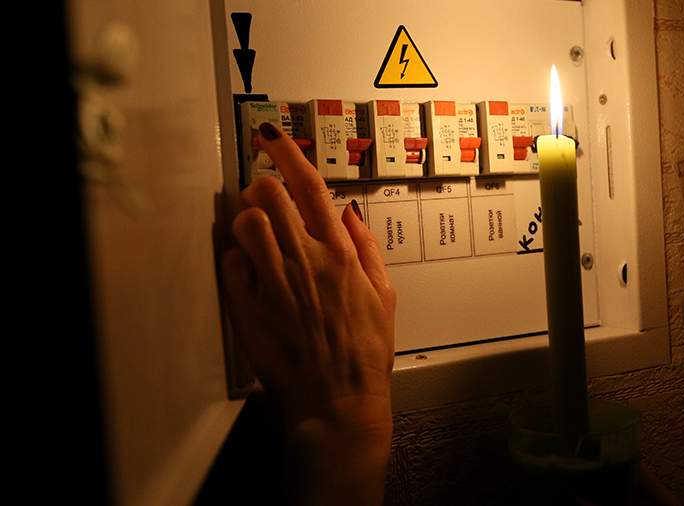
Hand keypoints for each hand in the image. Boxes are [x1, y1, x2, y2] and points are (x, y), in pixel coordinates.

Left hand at [221, 122, 395, 504]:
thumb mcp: (384, 295)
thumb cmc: (365, 350)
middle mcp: (305, 260)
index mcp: (340, 253)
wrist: (337, 399)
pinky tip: (251, 274)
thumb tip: (348, 213)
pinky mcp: (249, 307)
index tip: (271, 136)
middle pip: (267, 195)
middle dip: (262, 188)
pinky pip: (231, 263)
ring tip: (258, 237)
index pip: (310, 186)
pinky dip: (237, 260)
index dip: (287, 153)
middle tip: (265, 200)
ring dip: (248, 221)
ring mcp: (273, 282)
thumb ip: (367, 248)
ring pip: (244, 222)